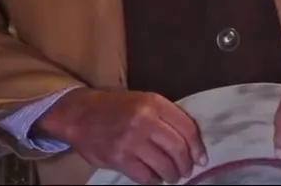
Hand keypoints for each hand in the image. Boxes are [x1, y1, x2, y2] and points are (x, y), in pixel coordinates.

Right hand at [34, 88, 206, 184]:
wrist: (79, 114)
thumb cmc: (114, 108)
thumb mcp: (141, 101)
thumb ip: (164, 117)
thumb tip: (190, 144)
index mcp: (153, 103)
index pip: (187, 128)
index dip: (198, 148)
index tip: (201, 159)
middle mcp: (144, 120)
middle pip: (178, 149)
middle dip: (186, 165)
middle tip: (185, 171)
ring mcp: (131, 140)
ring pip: (165, 166)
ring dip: (172, 176)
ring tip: (171, 176)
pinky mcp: (119, 157)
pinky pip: (146, 176)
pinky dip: (154, 180)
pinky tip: (153, 177)